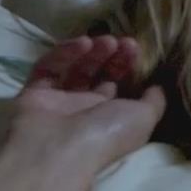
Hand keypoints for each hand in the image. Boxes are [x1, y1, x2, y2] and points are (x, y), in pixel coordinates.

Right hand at [10, 35, 164, 171]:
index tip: (136, 48)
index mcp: (110, 118)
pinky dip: (64, 53)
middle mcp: (85, 110)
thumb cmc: (108, 134)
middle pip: (98, 75)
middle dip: (112, 56)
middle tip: (123, 41)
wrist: (58, 149)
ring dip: (92, 52)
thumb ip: (154, 101)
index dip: (128, 65)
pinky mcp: (33, 93)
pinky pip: (48, 68)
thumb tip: (157, 87)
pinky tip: (82, 43)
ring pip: (74, 69)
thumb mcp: (145, 118)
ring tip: (106, 41)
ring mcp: (58, 102)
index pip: (119, 85)